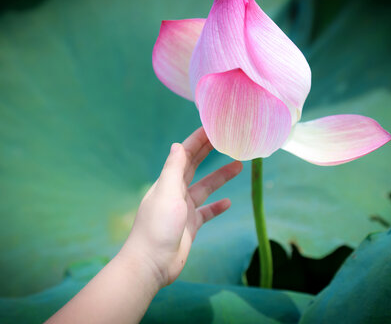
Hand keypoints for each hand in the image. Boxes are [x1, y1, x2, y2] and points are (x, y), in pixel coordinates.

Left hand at [121, 127, 242, 286]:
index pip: (184, 154)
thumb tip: (177, 145)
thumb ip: (173, 169)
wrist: (152, 263)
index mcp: (167, 181)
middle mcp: (175, 192)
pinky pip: (207, 212)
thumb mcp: (166, 192)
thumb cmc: (157, 226)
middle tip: (228, 139)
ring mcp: (183, 210)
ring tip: (239, 165)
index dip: (197, 140)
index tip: (212, 127)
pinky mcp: (190, 226)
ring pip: (205, 188)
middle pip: (195, 166)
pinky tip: (229, 202)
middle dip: (209, 152)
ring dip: (220, 177)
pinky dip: (217, 207)